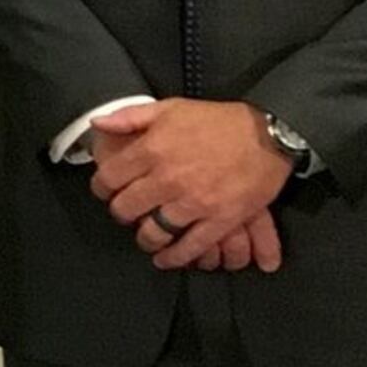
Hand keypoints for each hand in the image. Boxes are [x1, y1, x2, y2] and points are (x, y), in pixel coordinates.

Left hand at [90, 99, 289, 271]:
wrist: (269, 134)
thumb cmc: (218, 120)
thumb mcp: (170, 108)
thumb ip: (130, 116)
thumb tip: (98, 123)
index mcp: (152, 150)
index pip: (109, 178)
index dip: (101, 188)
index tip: (105, 191)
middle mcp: (168, 179)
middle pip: (127, 208)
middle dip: (121, 213)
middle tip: (126, 213)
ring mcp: (195, 202)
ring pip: (154, 231)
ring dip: (145, 238)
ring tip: (145, 236)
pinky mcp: (221, 219)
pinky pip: (191, 246)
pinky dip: (175, 257)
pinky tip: (165, 259)